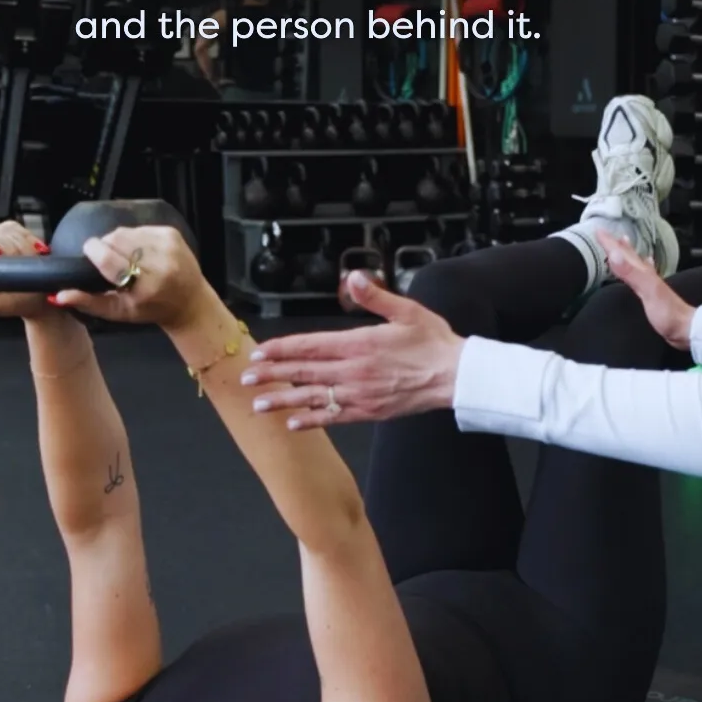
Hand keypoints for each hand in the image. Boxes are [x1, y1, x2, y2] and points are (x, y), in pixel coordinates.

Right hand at [52, 226, 208, 328]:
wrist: (190, 302)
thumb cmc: (151, 309)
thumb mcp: (120, 312)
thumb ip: (88, 302)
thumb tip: (58, 295)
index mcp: (145, 287)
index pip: (109, 259)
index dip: (93, 251)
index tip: (89, 252)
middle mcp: (160, 265)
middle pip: (115, 239)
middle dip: (106, 246)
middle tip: (111, 260)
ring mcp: (169, 246)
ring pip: (126, 231)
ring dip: (120, 241)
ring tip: (127, 258)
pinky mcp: (172, 234)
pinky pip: (140, 227)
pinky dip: (135, 237)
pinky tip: (141, 252)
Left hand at [242, 271, 464, 429]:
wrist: (455, 376)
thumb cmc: (433, 342)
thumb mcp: (406, 310)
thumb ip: (375, 296)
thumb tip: (353, 278)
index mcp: (358, 344)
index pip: (310, 346)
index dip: (282, 349)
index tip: (260, 352)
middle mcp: (353, 371)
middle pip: (304, 372)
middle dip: (273, 375)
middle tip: (247, 378)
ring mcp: (360, 394)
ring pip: (313, 397)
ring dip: (284, 400)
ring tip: (259, 404)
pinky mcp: (369, 411)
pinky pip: (334, 417)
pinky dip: (312, 420)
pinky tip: (294, 423)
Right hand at [597, 229, 695, 350]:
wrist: (684, 328)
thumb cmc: (667, 312)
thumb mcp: (647, 290)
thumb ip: (630, 272)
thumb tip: (614, 254)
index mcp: (643, 273)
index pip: (623, 254)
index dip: (610, 243)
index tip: (598, 231)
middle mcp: (646, 275)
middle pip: (629, 255)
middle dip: (616, 244)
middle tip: (605, 234)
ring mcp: (650, 284)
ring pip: (635, 262)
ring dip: (627, 252)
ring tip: (622, 242)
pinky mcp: (652, 294)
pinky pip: (641, 274)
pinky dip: (639, 266)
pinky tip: (645, 264)